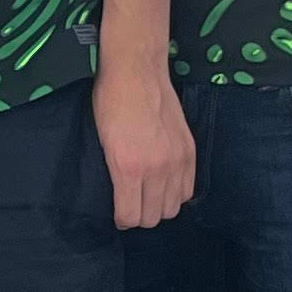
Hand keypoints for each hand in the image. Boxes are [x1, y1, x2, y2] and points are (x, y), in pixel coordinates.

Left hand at [92, 56, 195, 229]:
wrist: (137, 72)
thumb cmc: (110, 103)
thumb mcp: (101, 141)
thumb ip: (114, 173)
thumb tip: (120, 197)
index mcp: (128, 168)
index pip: (130, 216)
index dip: (122, 219)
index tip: (118, 213)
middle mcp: (156, 169)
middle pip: (154, 217)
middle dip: (141, 215)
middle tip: (132, 204)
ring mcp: (177, 160)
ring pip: (174, 207)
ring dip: (160, 206)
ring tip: (149, 195)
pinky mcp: (190, 151)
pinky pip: (189, 189)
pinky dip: (177, 193)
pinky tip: (165, 184)